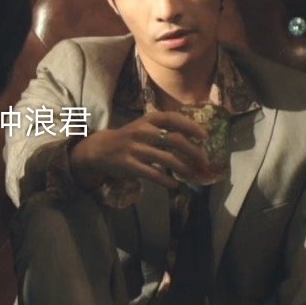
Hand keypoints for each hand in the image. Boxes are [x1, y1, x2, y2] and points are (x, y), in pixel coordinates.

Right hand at [68, 111, 215, 189]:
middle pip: (175, 140)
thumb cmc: (129, 137)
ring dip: (184, 168)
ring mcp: (136, 149)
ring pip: (168, 159)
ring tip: (193, 175)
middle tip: (204, 162)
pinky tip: (175, 185)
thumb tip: (194, 139)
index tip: (204, 137)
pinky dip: (168, 181)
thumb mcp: (144, 126)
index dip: (191, 127)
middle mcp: (143, 132)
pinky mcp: (131, 166)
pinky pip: (154, 174)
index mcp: (148, 119)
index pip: (173, 119)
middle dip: (194, 152)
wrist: (100, 149)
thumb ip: (164, 128)